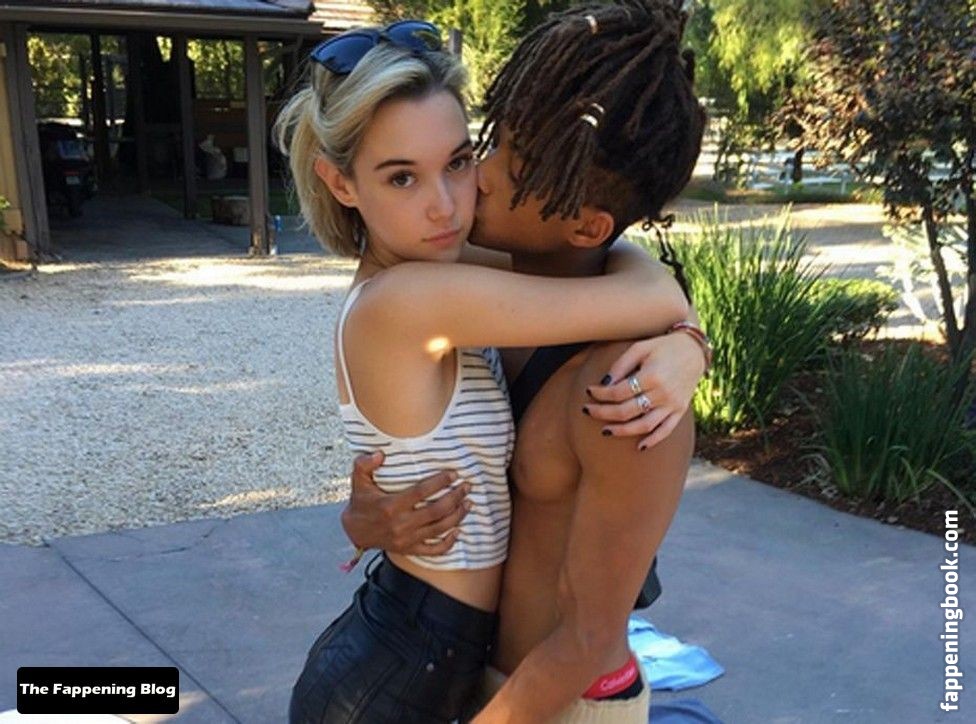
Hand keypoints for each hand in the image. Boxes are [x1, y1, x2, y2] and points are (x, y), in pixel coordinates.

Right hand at [340, 452, 471, 554]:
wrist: (354, 531)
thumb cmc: (361, 501)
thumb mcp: (358, 480)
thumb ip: (364, 464)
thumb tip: (379, 454)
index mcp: (390, 505)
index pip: (421, 492)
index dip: (439, 482)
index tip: (454, 474)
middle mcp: (400, 524)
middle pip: (436, 510)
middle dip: (455, 497)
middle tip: (467, 487)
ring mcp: (406, 539)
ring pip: (439, 528)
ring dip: (457, 516)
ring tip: (469, 503)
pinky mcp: (409, 549)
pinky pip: (433, 550)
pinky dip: (448, 543)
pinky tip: (458, 531)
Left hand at [582, 333, 705, 449]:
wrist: (694, 350)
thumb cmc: (663, 347)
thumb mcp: (640, 347)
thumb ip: (621, 365)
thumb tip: (604, 384)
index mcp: (651, 376)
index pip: (619, 392)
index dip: (600, 394)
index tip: (589, 391)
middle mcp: (663, 393)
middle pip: (627, 411)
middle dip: (603, 413)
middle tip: (587, 411)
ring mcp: (672, 404)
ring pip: (644, 425)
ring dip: (622, 431)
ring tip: (604, 431)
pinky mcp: (680, 410)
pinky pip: (666, 430)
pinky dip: (653, 440)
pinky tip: (639, 447)